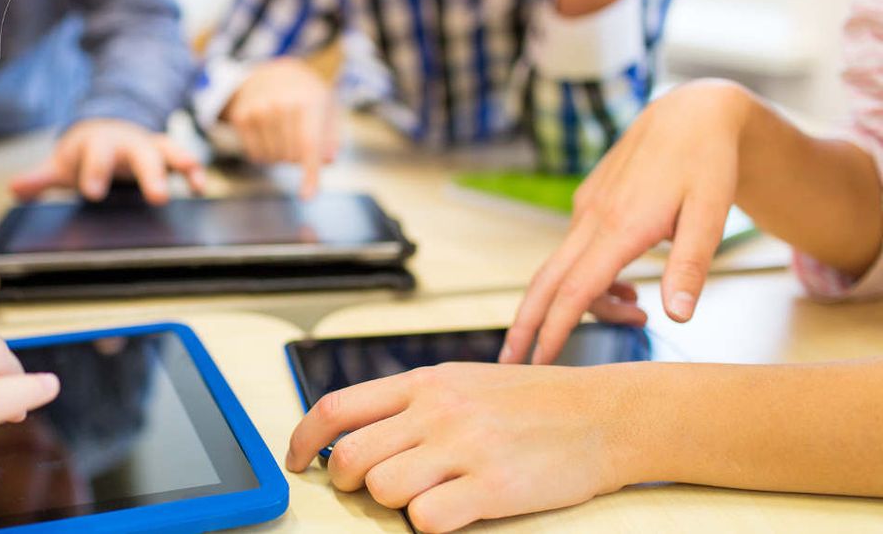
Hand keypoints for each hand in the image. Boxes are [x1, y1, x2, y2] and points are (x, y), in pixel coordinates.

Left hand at [9, 119, 204, 205]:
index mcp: (98, 144)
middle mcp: (127, 141)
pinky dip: (194, 172)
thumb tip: (14, 190)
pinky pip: (184, 160)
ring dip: (182, 164)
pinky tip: (201, 187)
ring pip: (168, 150)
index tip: (94, 193)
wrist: (107, 126)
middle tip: (158, 198)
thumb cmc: (84, 153)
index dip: (96, 172)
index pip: (97, 156)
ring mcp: (149, 146)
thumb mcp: (62, 164)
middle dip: (149, 174)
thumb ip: (41, 178)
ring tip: (193, 180)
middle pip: (140, 154)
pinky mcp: (167, 154)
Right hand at [222, 58, 339, 198]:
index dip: (309, 173)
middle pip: (290, 157)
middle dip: (297, 157)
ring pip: (272, 159)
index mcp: (308, 101)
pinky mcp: (241, 117)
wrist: (273, 74)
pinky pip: (255, 155)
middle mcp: (281, 105)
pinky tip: (268, 135)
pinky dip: (264, 154)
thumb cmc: (306, 96)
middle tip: (297, 136)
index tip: (307, 196)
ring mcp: (258, 110)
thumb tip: (327, 160)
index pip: (309, 145)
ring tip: (283, 133)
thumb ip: (331, 136)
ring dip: (280, 156)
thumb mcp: (327, 109)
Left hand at [286, 362, 637, 531]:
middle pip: (350, 458)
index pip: (337, 407)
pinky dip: (431, 524)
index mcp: (425, 382)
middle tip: (371, 488)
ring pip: (382, 490)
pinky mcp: (492, 486)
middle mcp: (437, 410)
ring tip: (431, 492)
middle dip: (348, 482)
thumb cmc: (534, 402)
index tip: (296, 461)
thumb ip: (412, 402)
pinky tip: (456, 510)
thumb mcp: (465, 381)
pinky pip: (426, 521)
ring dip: (397, 502)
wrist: (605, 414)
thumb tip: (355, 430)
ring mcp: (464, 447)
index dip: (303, 439)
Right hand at [502, 81, 754, 364]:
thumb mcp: (712, 213)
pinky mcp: (590, 203)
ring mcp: (587, 209)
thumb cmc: (708, 161)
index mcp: (620, 226)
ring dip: (584, 305)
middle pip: (546, 281)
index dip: (556, 328)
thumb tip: (678, 315)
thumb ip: (692, 265)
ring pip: (565, 270)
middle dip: (526, 325)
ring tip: (636, 317)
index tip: (539, 361)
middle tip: (509, 364)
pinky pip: (576, 252)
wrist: (692, 111)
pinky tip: (628, 289)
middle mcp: (593, 218)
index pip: (576, 290)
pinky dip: (590, 280)